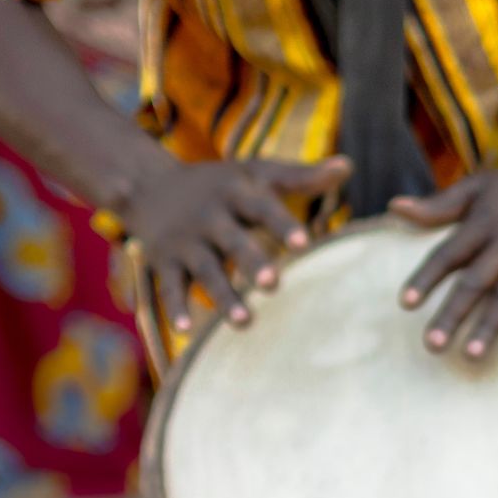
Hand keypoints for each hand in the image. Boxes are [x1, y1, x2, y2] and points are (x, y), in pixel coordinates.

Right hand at [121, 156, 351, 332]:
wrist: (149, 185)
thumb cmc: (222, 185)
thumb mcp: (256, 174)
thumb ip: (301, 176)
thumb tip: (348, 166)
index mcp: (235, 194)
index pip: (262, 208)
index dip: (283, 224)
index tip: (306, 243)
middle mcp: (209, 217)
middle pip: (233, 241)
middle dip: (251, 262)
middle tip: (273, 284)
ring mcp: (184, 241)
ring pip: (206, 271)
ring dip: (223, 296)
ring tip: (246, 323)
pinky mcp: (163, 262)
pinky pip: (170, 287)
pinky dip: (174, 308)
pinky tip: (187, 331)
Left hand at [389, 142, 497, 359]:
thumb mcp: (480, 186)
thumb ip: (440, 205)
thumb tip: (394, 207)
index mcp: (485, 220)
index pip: (449, 253)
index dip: (426, 278)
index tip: (405, 304)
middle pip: (476, 281)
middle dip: (453, 313)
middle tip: (432, 345)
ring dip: (491, 324)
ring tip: (472, 355)